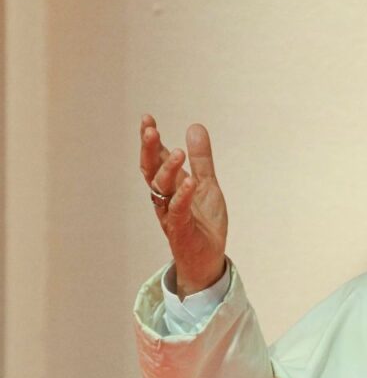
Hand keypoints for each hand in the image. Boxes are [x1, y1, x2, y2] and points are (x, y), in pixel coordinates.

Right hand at [139, 115, 227, 296]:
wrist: (208, 258)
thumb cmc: (203, 222)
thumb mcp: (207, 184)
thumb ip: (201, 159)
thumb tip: (195, 126)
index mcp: (169, 186)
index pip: (154, 159)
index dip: (150, 141)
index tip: (147, 119)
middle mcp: (164, 198)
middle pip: (150, 171)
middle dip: (149, 150)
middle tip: (151, 130)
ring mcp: (171, 214)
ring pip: (161, 189)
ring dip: (167, 169)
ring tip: (178, 152)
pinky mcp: (181, 229)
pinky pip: (178, 210)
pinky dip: (183, 196)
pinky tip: (189, 182)